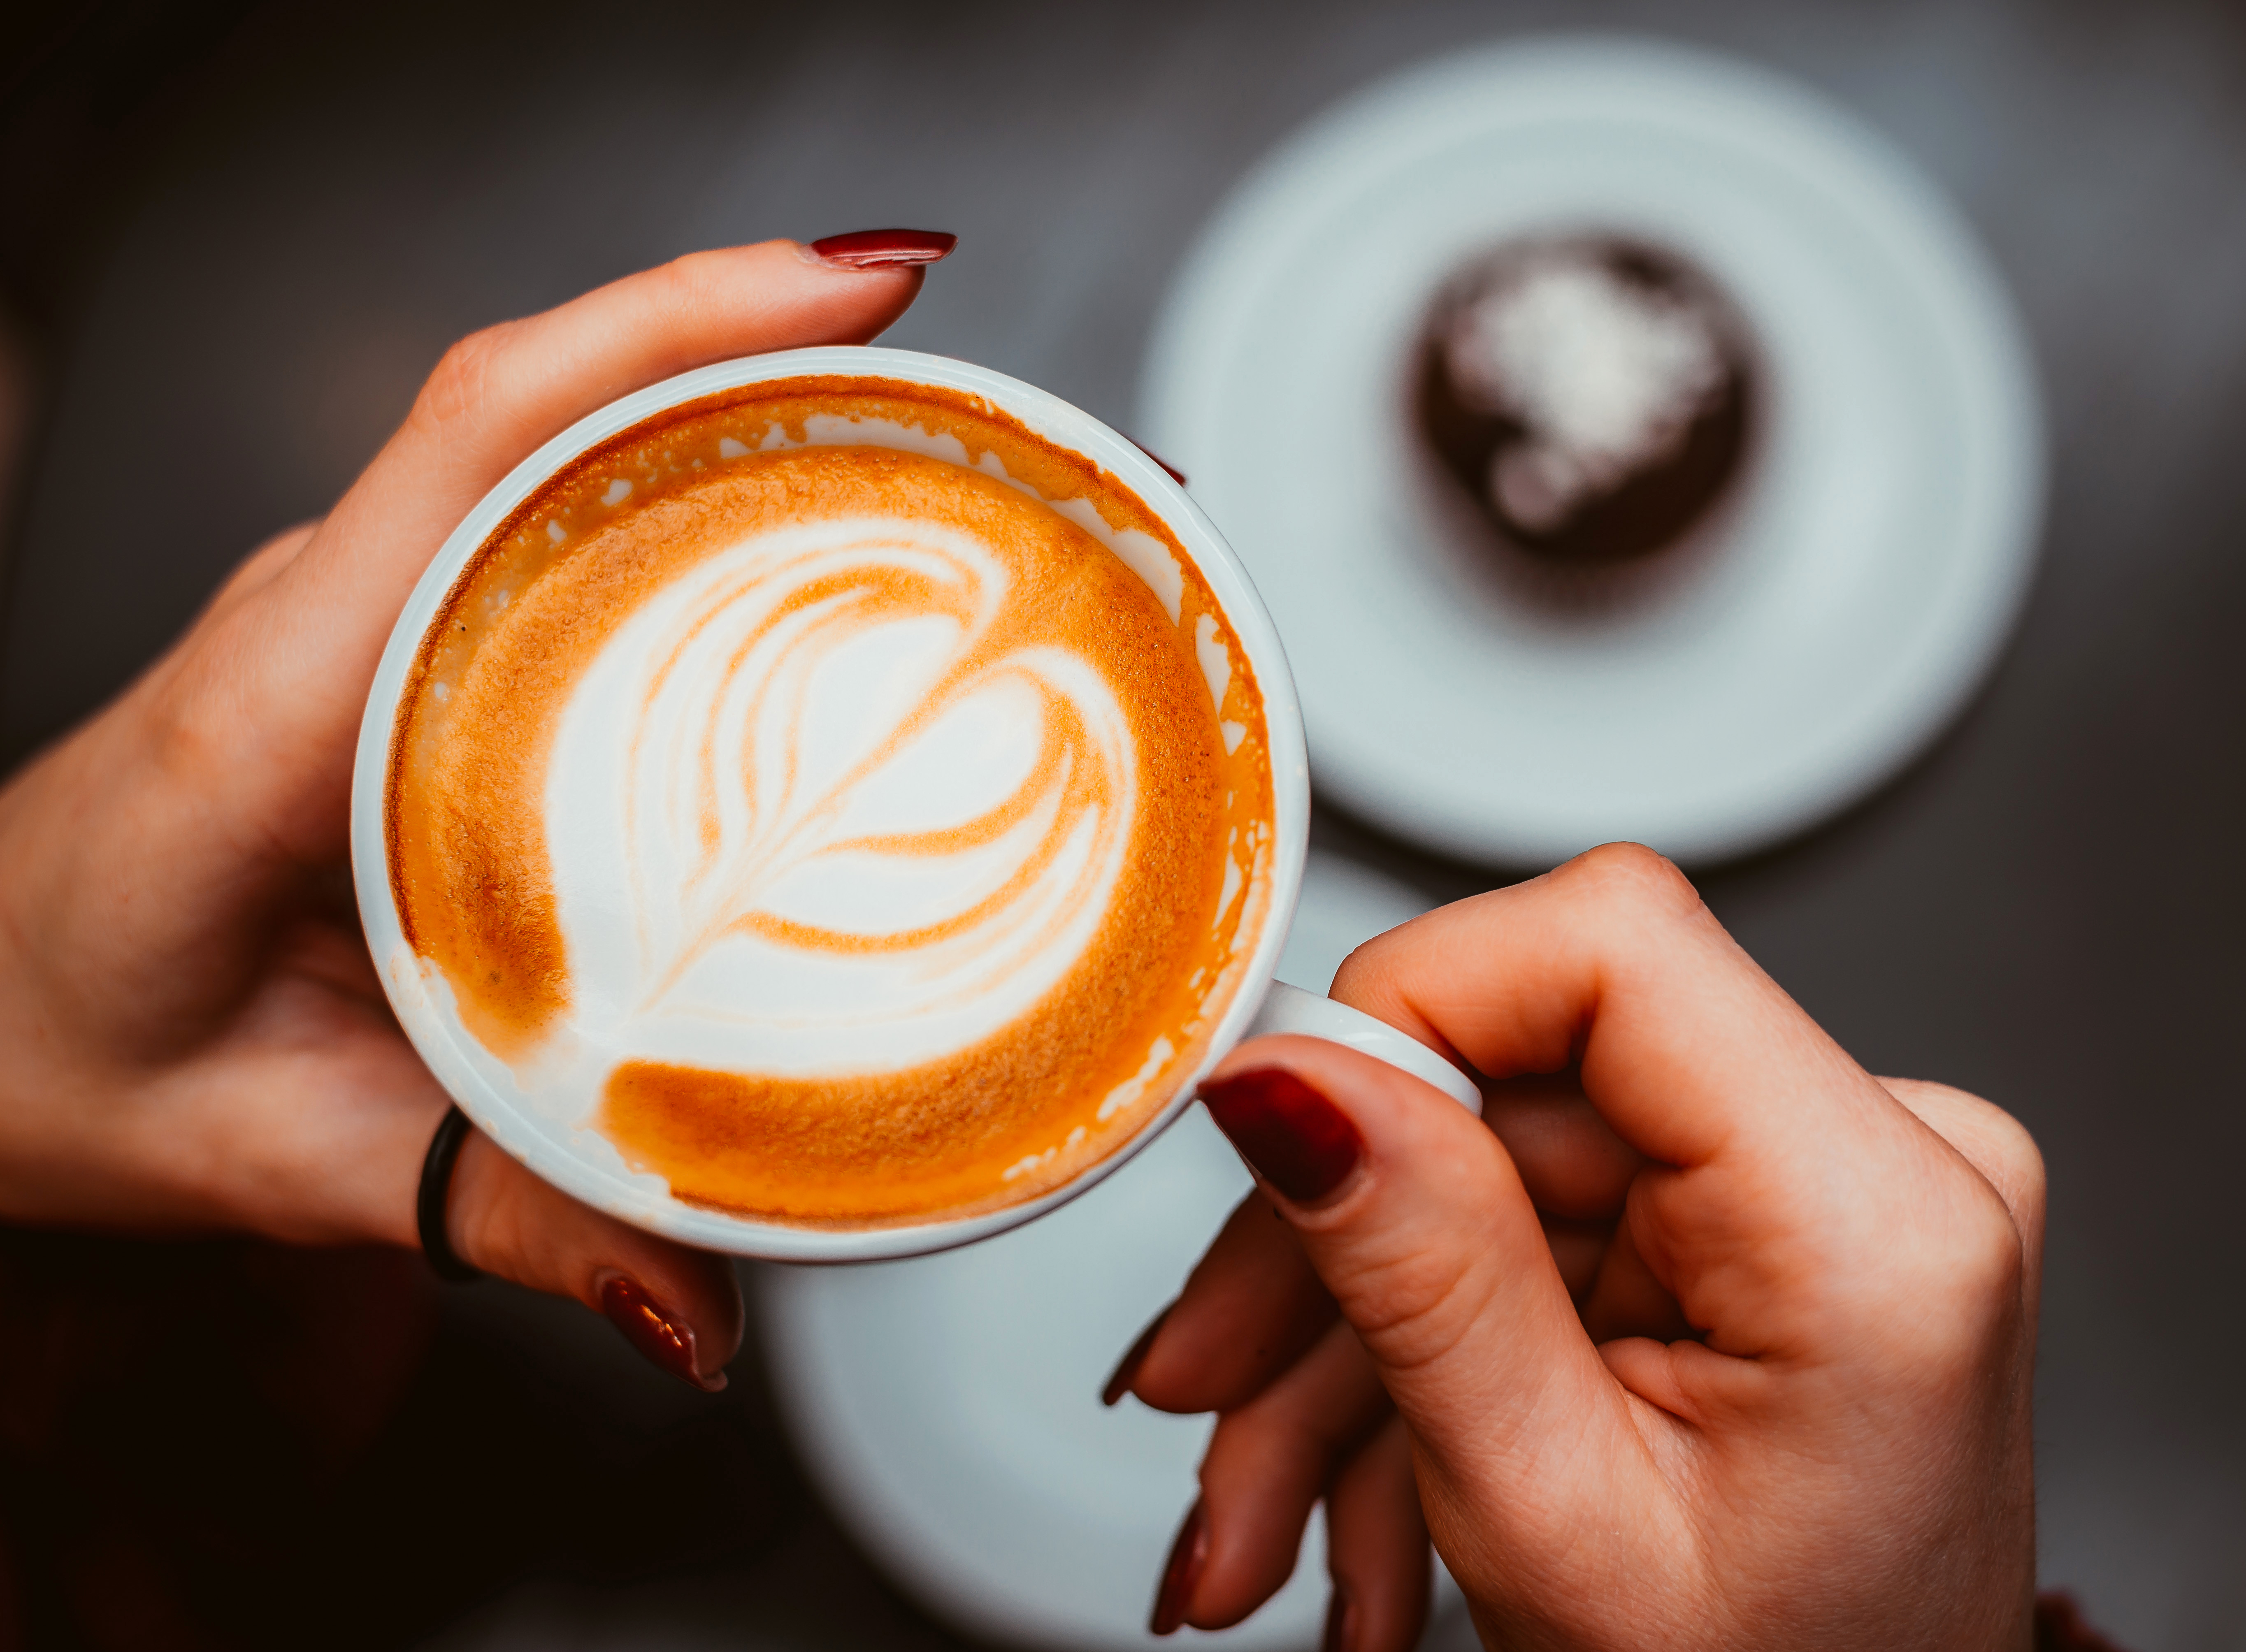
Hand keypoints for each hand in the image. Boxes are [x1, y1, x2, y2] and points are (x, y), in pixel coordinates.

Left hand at [0, 235, 945, 1386]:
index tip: (844, 289)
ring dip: (733, 399)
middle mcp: (321, 618)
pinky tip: (797, 528)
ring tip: (925, 442)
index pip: (478, 429)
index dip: (671, 326)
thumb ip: (498, 1215)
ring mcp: (359, 613)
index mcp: (281, 705)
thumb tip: (701, 1295)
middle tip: (962, 393)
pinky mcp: (394, 641)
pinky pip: (542, 513)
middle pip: (553, 397)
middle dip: (762, 343)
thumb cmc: (66, 1055)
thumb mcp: (280, 1156)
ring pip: (551, 441)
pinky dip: (679, 476)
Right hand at [1117, 844, 2043, 1649]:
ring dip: (1352, 1348)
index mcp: (1881, 1223)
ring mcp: (1830, 1192)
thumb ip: (1423, 1273)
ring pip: (1501, 1180)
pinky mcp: (1768, 1228)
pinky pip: (1547, 1238)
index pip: (1616, 946)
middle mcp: (1889, 1165)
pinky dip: (1432, 1360)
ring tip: (1261, 1518)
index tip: (1272, 1130)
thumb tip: (1295, 1078)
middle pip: (1521, 1089)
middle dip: (1332, 1256)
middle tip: (1203, 1393)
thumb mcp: (1552, 1520)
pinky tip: (1355, 1502)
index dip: (1412, 1007)